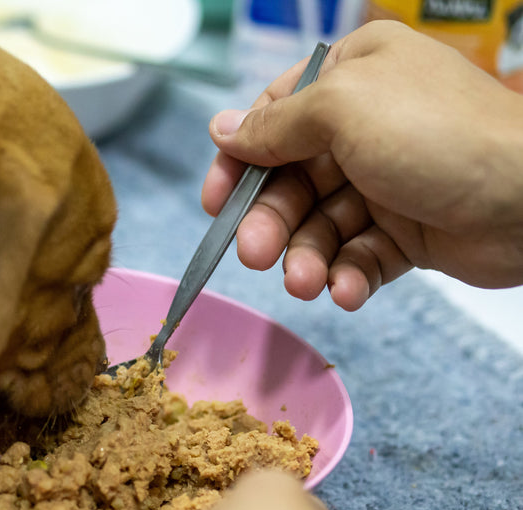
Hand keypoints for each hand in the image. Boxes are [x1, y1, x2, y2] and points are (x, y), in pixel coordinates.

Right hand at [202, 21, 522, 310]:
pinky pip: (357, 255)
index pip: (275, 118)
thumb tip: (220, 128)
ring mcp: (388, 180)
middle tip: (256, 254)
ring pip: (319, 225)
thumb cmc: (439, 135)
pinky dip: (347, 275)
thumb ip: (275, 124)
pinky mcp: (407, 231)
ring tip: (306, 282)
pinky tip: (348, 289)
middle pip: (291, 180)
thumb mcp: (342, 108)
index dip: (240, 163)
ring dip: (306, 257)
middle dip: (271, 222)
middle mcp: (368, 125)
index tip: (216, 202)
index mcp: (354, 75)